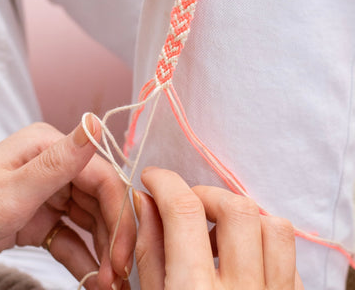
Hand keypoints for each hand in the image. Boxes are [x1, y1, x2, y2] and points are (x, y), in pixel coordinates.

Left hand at [0, 116, 135, 289]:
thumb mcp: (13, 190)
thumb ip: (60, 161)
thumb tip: (95, 123)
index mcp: (47, 146)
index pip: (101, 176)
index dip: (119, 213)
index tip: (125, 250)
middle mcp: (52, 165)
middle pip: (100, 199)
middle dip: (113, 236)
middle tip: (119, 273)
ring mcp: (47, 192)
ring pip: (90, 220)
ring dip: (102, 250)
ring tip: (108, 282)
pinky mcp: (40, 218)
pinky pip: (71, 237)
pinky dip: (83, 258)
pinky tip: (92, 279)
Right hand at [133, 167, 303, 288]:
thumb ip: (149, 250)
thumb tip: (146, 199)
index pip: (184, 211)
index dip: (164, 181)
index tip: (153, 177)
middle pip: (236, 208)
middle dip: (205, 195)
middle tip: (186, 209)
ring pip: (272, 226)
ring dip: (242, 218)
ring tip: (218, 232)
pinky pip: (289, 257)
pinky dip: (263, 244)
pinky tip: (241, 257)